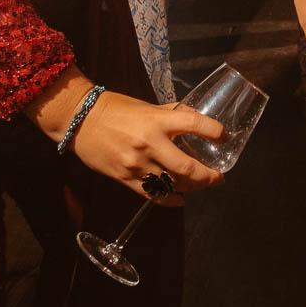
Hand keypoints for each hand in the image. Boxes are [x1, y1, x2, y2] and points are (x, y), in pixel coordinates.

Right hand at [70, 91, 226, 206]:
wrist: (80, 120)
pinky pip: (152, 195)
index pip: (194, 124)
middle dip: (209, 176)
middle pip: (188, 167)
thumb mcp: (146, 106)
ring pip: (172, 185)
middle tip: (219, 178)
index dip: (214, 131)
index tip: (224, 137)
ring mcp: (137, 163)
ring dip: (191, 188)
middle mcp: (149, 143)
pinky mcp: (125, 178)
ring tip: (199, 186)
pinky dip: (169, 200)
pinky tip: (179, 200)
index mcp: (157, 121)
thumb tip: (192, 116)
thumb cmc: (114, 109)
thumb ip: (169, 114)